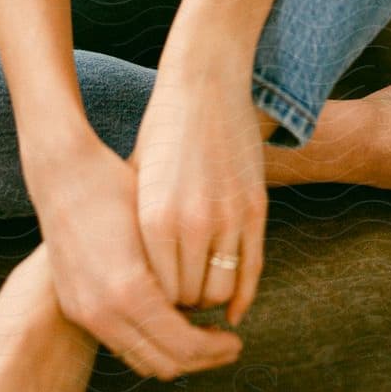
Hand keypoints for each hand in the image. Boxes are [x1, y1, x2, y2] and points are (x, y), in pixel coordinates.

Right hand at [25, 131, 243, 382]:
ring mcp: (86, 312)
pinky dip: (146, 341)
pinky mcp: (75, 307)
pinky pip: (120, 344)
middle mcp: (103, 311)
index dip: (216, 348)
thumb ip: (180, 274)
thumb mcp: (157, 225)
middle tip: (223, 343)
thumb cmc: (114, 185)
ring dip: (172, 353)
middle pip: (164, 363)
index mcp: (129, 289)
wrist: (61, 173)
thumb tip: (211, 306)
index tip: (235, 341)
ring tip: (197, 331)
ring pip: (141, 361)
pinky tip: (164, 317)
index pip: (183, 345)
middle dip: (200, 358)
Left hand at [129, 50, 267, 327]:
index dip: (154, 303)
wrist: (205, 82)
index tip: (151, 302)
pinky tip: (233, 309)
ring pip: (221, 291)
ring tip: (199, 295)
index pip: (156, 293)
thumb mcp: (138, 178)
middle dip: (181, 306)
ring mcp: (228, 216)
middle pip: (188, 297)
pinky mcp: (255, 208)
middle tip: (175, 306)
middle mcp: (192, 223)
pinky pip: (252, 270)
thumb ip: (137, 229)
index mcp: (154, 218)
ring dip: (210, 301)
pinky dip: (243, 297)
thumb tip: (134, 278)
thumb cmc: (162, 130)